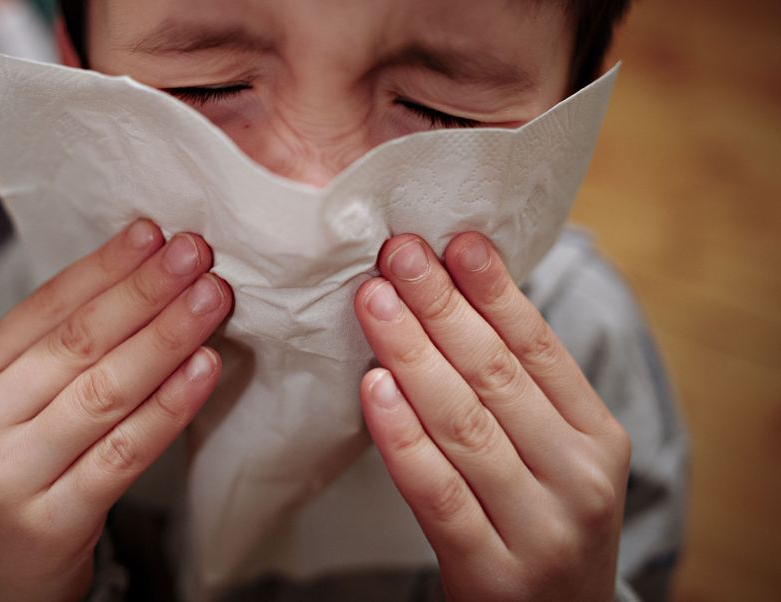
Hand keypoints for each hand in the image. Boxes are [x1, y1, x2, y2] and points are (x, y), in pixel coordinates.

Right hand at [0, 219, 232, 600]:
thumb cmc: (20, 478)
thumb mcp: (13, 412)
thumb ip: (57, 357)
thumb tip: (140, 281)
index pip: (42, 310)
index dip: (102, 268)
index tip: (153, 233)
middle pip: (76, 344)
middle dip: (143, 292)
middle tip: (194, 254)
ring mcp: (9, 475)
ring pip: (103, 391)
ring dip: (165, 337)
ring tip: (210, 299)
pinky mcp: (50, 520)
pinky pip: (124, 451)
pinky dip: (169, 406)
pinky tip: (204, 370)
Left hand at [353, 232, 630, 600]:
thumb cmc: (542, 522)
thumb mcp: (556, 457)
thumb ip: (520, 392)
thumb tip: (457, 297)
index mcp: (598, 438)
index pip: (540, 349)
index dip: (494, 290)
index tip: (454, 241)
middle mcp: (579, 479)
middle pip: (497, 376)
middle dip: (441, 307)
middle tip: (397, 253)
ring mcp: (540, 529)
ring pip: (465, 425)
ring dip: (413, 354)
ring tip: (376, 300)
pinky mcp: (492, 572)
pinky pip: (438, 493)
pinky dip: (403, 437)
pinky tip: (374, 388)